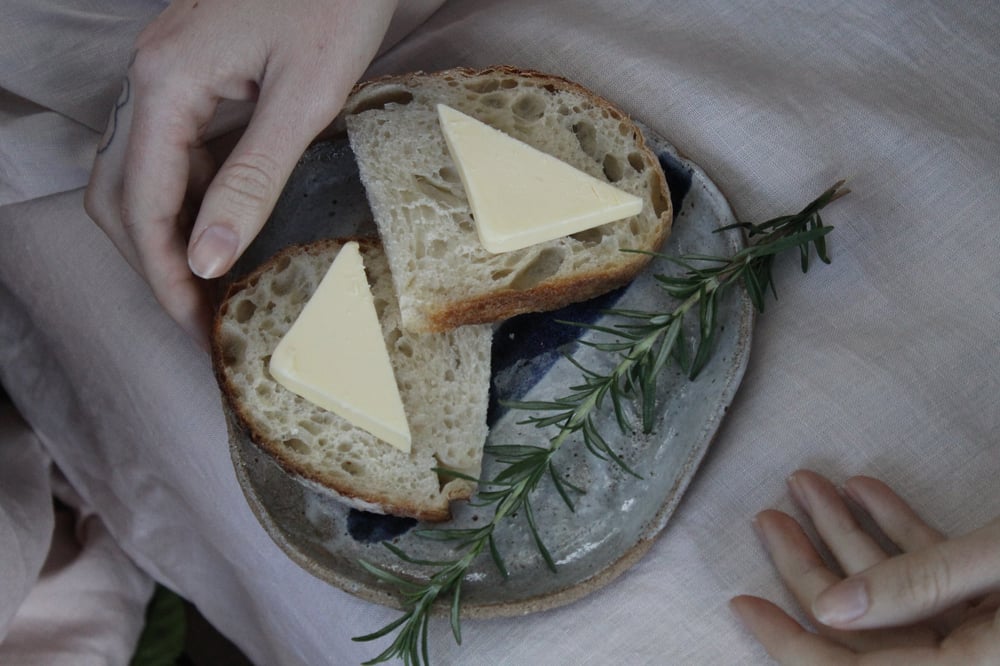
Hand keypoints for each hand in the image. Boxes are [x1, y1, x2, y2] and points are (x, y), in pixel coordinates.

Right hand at [84, 0, 398, 348]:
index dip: (165, 277)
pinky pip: (173, 149)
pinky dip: (191, 198)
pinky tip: (229, 228)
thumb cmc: (335, 1)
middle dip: (155, 263)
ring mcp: (167, 73)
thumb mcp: (303, 98)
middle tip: (201, 318)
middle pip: (120, 194)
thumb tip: (207, 259)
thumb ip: (253, 179)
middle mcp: (150, 78)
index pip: (141, 206)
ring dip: (170, 235)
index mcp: (165, 83)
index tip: (197, 327)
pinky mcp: (195, 74)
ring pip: (140, 174)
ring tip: (216, 287)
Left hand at [731, 469, 999, 663]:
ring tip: (808, 486)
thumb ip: (916, 586)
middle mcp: (969, 658)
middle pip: (865, 623)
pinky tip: (863, 491)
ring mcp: (982, 627)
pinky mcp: (995, 596)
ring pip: (895, 588)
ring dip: (848, 532)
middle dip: (810, 564)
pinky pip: (934, 572)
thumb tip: (829, 608)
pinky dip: (897, 530)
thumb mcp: (998, 559)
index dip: (788, 640)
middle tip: (770, 518)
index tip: (744, 605)